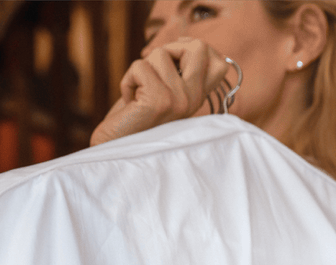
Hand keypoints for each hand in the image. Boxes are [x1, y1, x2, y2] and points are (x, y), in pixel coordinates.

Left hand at [90, 38, 229, 145]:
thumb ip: (180, 72)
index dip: (194, 50)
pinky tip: (130, 102)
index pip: (219, 63)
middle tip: (152, 73)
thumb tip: (186, 44)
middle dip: (168, 50)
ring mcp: (179, 101)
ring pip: (160, 54)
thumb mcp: (164, 92)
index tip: (173, 60)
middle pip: (199, 47)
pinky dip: (127, 80)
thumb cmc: (135, 119)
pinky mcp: (159, 101)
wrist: (116, 150)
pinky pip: (140, 66)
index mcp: (198, 100)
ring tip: (138, 96)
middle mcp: (194, 101)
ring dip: (140, 70)